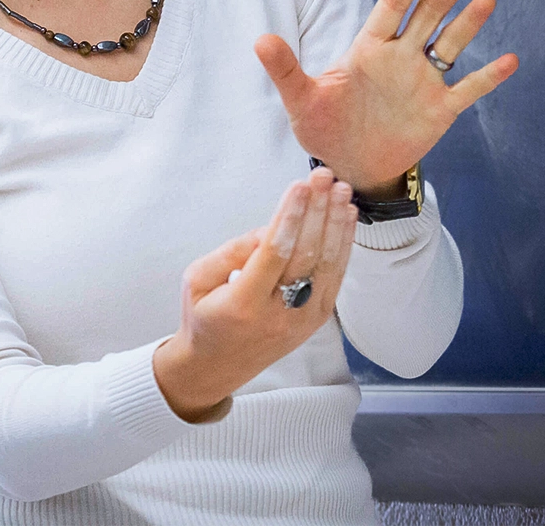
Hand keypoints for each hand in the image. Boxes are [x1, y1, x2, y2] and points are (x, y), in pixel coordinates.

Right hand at [152, 167, 356, 420]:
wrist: (217, 367)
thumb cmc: (203, 316)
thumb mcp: (198, 279)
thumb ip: (232, 251)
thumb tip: (271, 227)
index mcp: (243, 304)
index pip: (273, 253)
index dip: (289, 217)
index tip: (299, 185)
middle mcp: (278, 315)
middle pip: (305, 255)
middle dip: (317, 211)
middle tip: (324, 176)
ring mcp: (302, 321)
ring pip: (326, 265)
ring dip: (336, 223)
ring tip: (340, 189)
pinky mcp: (316, 321)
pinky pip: (334, 278)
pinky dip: (343, 245)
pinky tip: (346, 217)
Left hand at [254, 0, 518, 199]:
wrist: (349, 166)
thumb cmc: (323, 129)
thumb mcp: (300, 101)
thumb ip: (284, 69)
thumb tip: (258, 39)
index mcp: (368, 49)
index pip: (392, 5)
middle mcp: (400, 58)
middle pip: (427, 16)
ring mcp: (422, 82)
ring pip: (450, 44)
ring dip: (468, 22)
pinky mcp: (439, 110)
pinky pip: (468, 90)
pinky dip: (488, 77)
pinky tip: (511, 59)